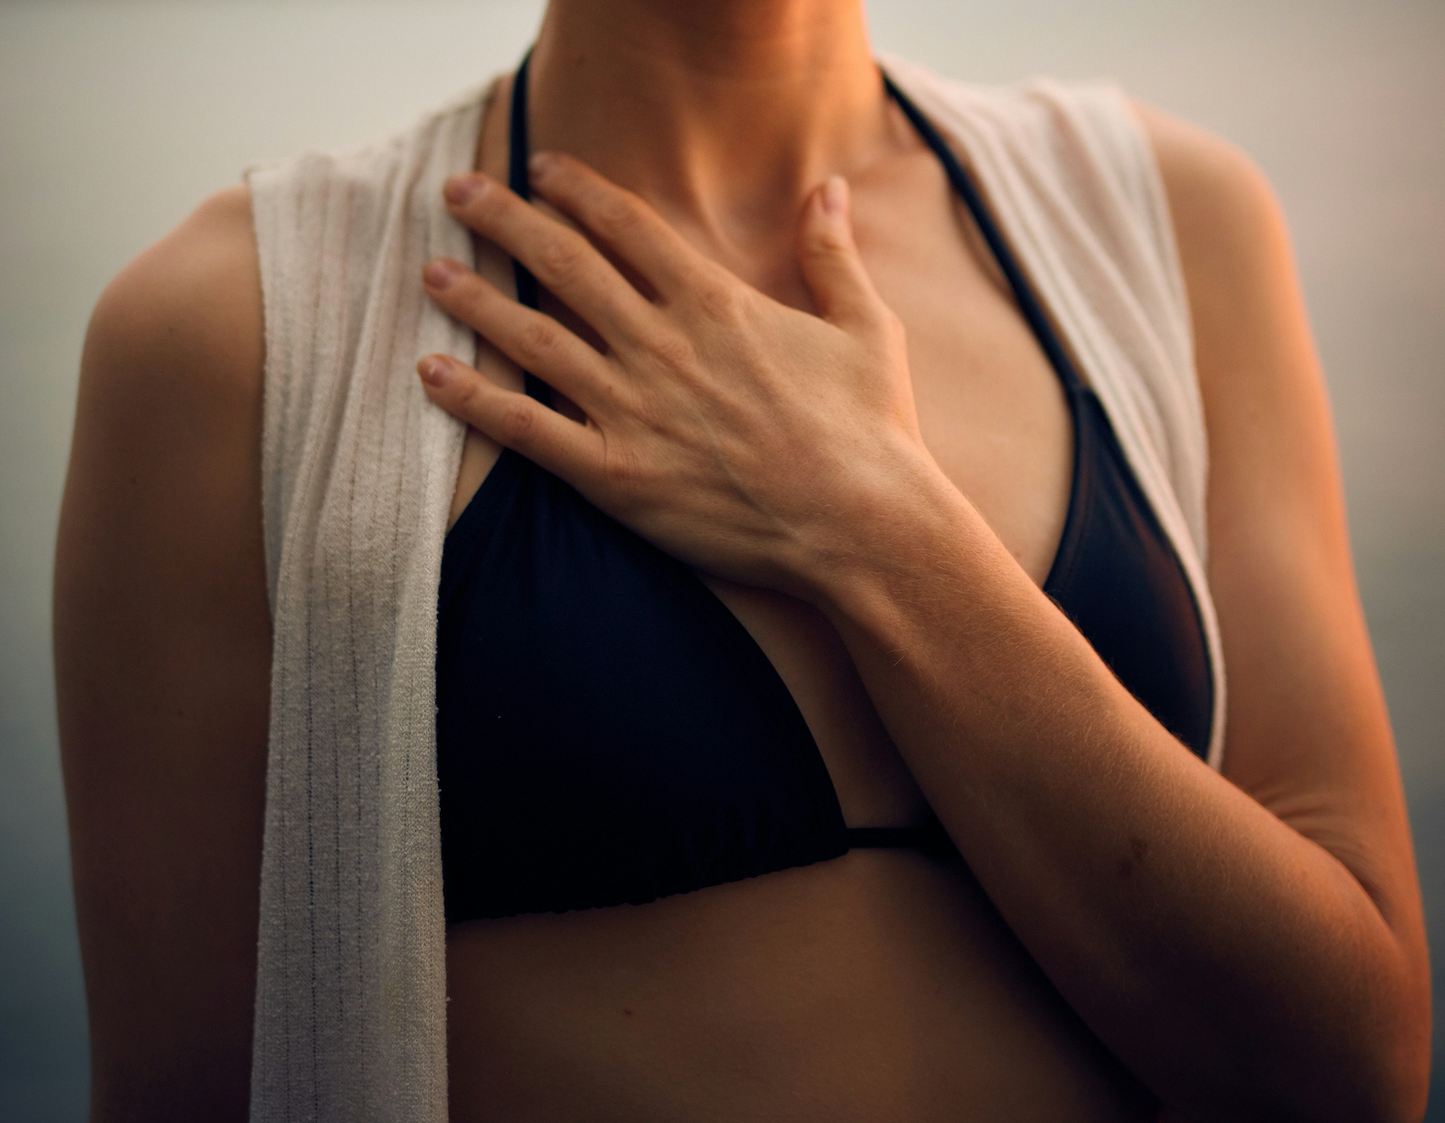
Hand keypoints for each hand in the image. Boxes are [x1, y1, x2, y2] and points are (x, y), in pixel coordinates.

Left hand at [418, 153, 935, 595]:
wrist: (862, 526)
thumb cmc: (871, 430)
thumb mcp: (866, 327)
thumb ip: (833, 254)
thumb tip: (830, 188)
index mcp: (716, 304)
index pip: (627, 225)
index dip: (577, 189)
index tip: (541, 167)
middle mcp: (662, 345)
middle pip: (564, 263)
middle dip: (505, 220)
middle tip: (458, 192)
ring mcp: (633, 410)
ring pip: (534, 338)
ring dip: (475, 299)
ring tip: (431, 271)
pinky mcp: (616, 476)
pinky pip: (527, 430)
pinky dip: (474, 401)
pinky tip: (431, 372)